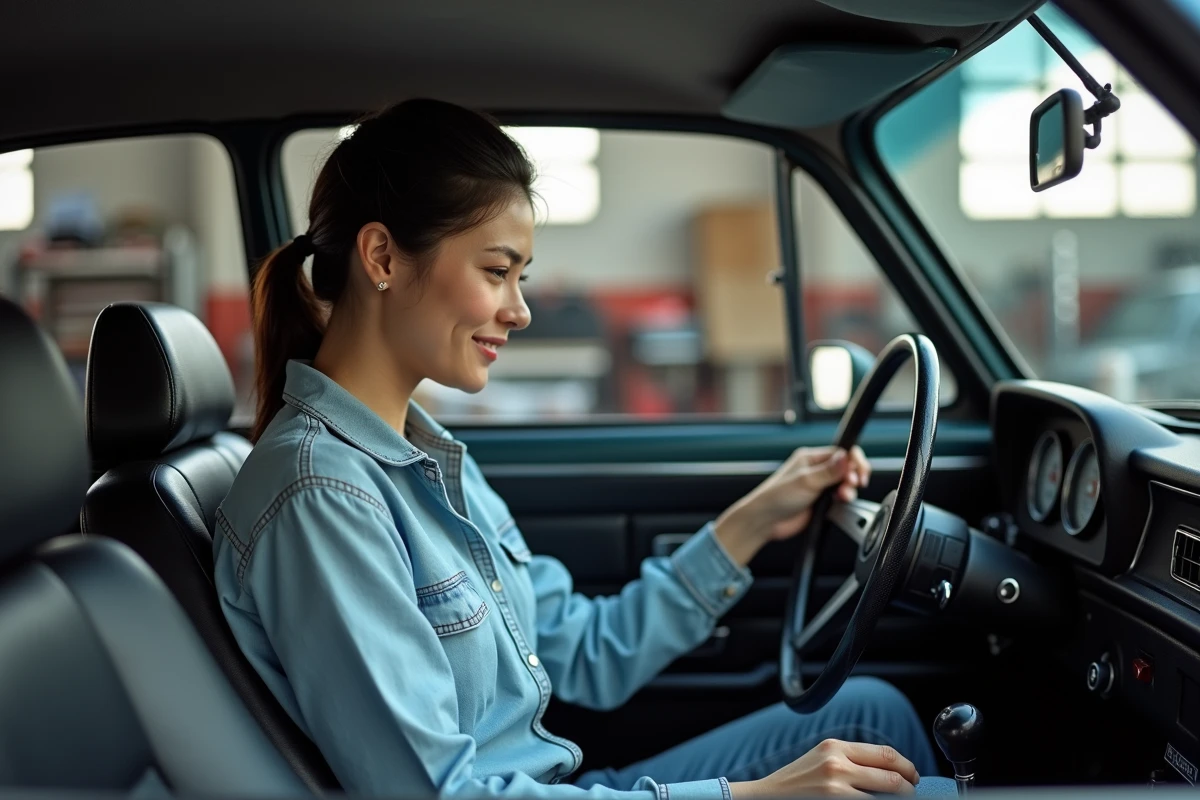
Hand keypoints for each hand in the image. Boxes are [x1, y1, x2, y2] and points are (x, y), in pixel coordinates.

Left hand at [713, 446, 870, 565]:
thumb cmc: (776, 497)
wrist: (766, 521)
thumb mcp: (806, 480)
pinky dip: (844, 500)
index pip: (841, 452)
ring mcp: (820, 487)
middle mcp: (816, 471)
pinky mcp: (822, 503)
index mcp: (811, 458)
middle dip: (854, 475)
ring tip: (844, 495)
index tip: (859, 470)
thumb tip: (847, 457)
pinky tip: (840, 502)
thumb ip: (829, 470)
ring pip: (845, 484)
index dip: (853, 460)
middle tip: (854, 483)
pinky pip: (840, 499)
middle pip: (846, 468)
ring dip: (849, 489)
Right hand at [729, 738, 918, 797]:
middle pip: (892, 775)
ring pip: (887, 796)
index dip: (907, 767)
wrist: (766, 798)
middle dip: (909, 788)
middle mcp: (837, 764)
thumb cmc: (796, 783)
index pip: (886, 753)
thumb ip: (851, 758)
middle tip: (912, 793)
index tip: (913, 777)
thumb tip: (891, 768)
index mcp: (835, 746)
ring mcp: (836, 787)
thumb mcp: (822, 758)